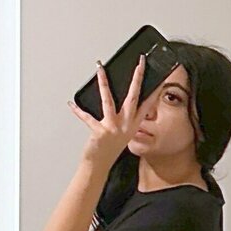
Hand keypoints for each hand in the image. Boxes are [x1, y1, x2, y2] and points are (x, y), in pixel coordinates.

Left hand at [68, 54, 149, 168]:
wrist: (99, 166)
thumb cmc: (109, 148)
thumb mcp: (122, 132)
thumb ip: (123, 117)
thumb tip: (120, 98)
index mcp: (133, 124)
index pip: (147, 104)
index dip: (154, 90)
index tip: (159, 78)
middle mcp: (126, 125)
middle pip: (133, 97)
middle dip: (137, 78)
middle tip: (140, 64)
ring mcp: (113, 128)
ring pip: (109, 100)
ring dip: (103, 83)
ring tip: (100, 69)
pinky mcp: (100, 132)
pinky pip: (87, 117)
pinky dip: (78, 110)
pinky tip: (71, 103)